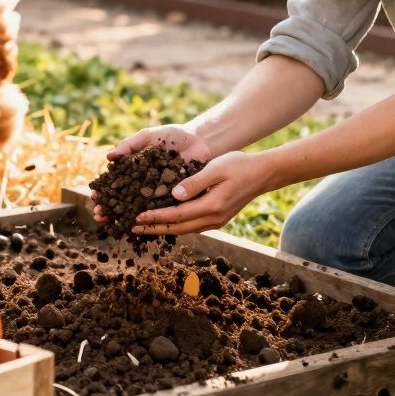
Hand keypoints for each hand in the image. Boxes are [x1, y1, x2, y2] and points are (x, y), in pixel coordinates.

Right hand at [94, 124, 216, 223]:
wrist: (199, 141)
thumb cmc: (172, 136)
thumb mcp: (148, 137)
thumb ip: (129, 145)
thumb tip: (108, 157)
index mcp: (134, 169)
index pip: (115, 183)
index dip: (104, 190)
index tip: (94, 197)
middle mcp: (144, 184)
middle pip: (123, 199)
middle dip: (110, 208)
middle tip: (99, 215)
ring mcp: (157, 193)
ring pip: (138, 208)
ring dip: (126, 217)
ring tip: (114, 224)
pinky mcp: (173, 199)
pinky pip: (160, 211)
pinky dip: (151, 219)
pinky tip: (140, 226)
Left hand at [131, 151, 270, 235]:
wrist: (263, 174)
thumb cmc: (239, 166)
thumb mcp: (215, 168)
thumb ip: (194, 182)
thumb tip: (173, 195)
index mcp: (212, 206)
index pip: (177, 215)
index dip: (156, 217)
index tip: (137, 217)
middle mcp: (214, 218)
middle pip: (178, 228)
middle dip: (154, 229)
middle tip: (132, 228)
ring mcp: (217, 221)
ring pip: (185, 230)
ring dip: (164, 229)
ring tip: (144, 228)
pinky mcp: (218, 219)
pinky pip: (193, 226)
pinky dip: (177, 226)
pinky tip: (166, 223)